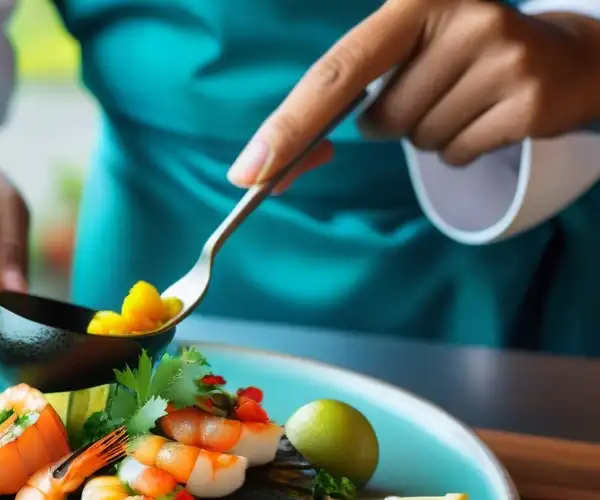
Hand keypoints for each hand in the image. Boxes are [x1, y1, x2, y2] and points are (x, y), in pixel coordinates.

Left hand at [228, 0, 599, 189]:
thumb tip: (266, 167)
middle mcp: (457, 19)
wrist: (562, 57)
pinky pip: (455, 156)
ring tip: (463, 98)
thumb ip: (339, 94)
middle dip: (390, 122)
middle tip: (431, 90)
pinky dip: (460, 150)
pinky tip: (486, 116)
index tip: (248, 172)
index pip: (333, 73)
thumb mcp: (404, 49)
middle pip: (378, 120)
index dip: (288, 125)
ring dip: (428, 135)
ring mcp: (498, 58)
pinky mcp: (525, 101)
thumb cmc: (455, 58)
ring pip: (415, 142)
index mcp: (410, 5)